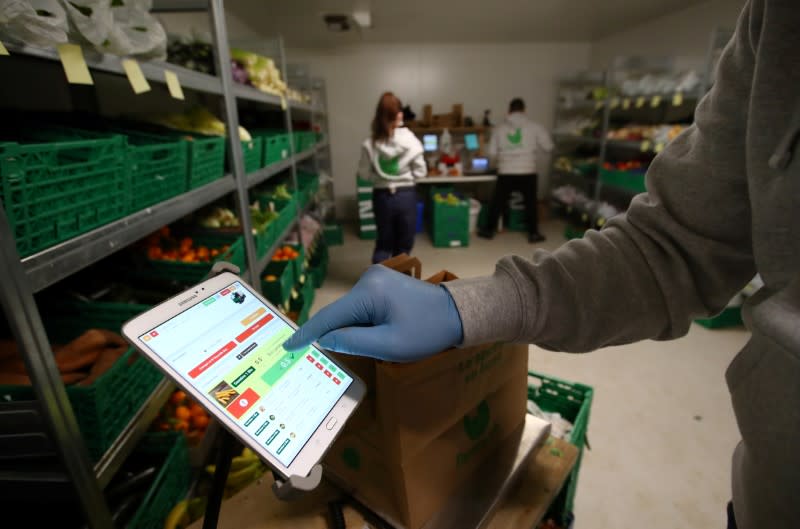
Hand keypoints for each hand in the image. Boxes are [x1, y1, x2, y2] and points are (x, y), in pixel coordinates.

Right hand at [283, 265, 462, 361]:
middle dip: (339, 335)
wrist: (457, 313)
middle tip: (352, 352)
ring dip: (355, 330)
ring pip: (351, 312)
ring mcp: (375, 278)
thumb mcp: (389, 345)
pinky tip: (380, 332)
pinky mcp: (382, 283)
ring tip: (382, 341)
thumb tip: (324, 340)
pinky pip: (362, 307)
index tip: (287, 346)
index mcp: (369, 291)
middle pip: (340, 314)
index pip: (329, 317)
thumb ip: (352, 342)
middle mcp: (368, 279)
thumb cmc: (427, 332)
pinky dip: (363, 322)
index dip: (308, 334)